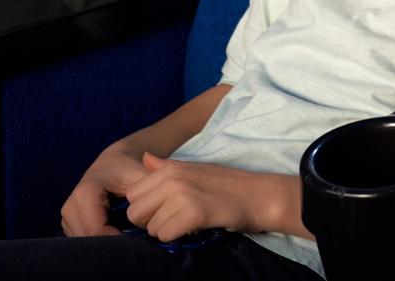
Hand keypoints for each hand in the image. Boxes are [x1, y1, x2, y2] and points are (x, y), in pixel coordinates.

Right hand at [60, 141, 148, 236]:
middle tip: (132, 243)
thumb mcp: (143, 176)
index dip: (116, 241)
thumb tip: (152, 220)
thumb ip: (150, 194)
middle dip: (110, 245)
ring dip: (104, 245)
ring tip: (124, 237)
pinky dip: (98, 242)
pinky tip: (114, 234)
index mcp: (86, 192)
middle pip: (87, 239)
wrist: (115, 160)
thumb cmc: (131, 168)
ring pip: (83, 243)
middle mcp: (70, 206)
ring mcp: (67, 216)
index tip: (136, 242)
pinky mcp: (69, 223)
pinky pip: (82, 240)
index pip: (96, 230)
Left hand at [121, 152, 299, 242]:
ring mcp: (182, 193)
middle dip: (150, 222)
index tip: (164, 211)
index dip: (146, 207)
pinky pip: (165, 235)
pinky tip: (193, 229)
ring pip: (149, 227)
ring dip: (165, 231)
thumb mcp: (195, 169)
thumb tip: (145, 157)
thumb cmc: (229, 185)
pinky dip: (177, 237)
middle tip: (174, 221)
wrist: (261, 195)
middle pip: (135, 212)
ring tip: (187, 224)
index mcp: (170, 167)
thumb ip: (166, 167)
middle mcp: (172, 178)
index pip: (133, 195)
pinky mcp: (193, 212)